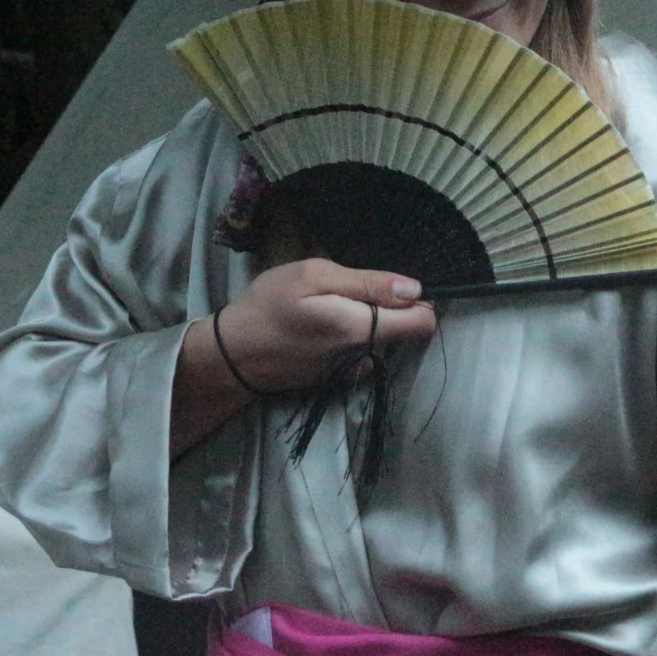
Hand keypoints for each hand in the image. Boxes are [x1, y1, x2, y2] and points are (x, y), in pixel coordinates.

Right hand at [205, 258, 437, 393]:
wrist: (232, 355)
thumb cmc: (269, 306)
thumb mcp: (313, 276)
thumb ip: (367, 282)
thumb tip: (415, 288)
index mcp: (364, 329)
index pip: (424, 322)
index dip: (422, 298)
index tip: (400, 283)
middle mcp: (367, 358)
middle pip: (407, 331)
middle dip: (394, 307)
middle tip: (357, 287)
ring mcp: (354, 373)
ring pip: (385, 340)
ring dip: (372, 321)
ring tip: (336, 304)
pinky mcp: (340, 379)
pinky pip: (365, 352)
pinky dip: (354, 337)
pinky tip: (325, 326)